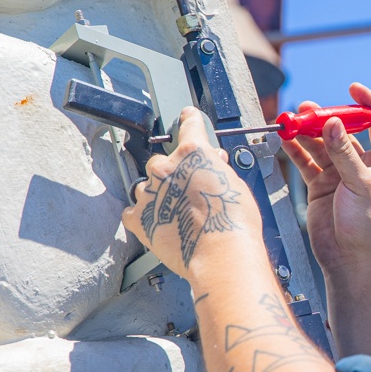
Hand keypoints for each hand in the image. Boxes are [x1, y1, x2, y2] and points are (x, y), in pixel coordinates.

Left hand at [122, 107, 262, 278]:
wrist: (222, 254)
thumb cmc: (234, 222)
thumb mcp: (236, 185)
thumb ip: (219, 169)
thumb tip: (214, 163)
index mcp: (193, 153)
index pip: (189, 126)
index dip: (190, 120)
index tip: (187, 117)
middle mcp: (166, 167)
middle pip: (162, 162)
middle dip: (175, 173)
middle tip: (191, 190)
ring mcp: (150, 192)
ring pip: (148, 186)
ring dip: (160, 195)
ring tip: (179, 214)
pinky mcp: (139, 218)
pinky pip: (134, 211)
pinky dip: (144, 215)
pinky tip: (160, 223)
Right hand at [280, 83, 370, 275]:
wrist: (348, 259)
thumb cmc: (367, 227)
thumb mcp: (360, 185)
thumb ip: (344, 154)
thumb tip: (331, 122)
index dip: (367, 104)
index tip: (353, 87)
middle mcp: (363, 165)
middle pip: (344, 131)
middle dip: (327, 117)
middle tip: (309, 109)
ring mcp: (340, 174)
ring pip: (322, 144)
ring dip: (307, 132)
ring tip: (292, 120)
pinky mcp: (320, 185)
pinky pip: (306, 161)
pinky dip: (295, 149)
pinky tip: (285, 137)